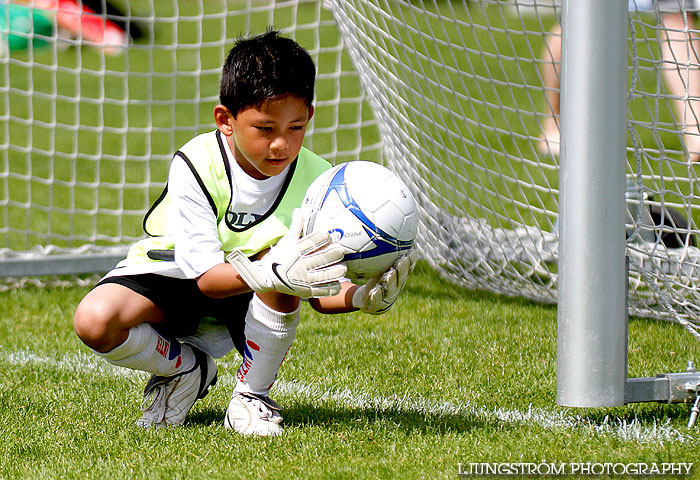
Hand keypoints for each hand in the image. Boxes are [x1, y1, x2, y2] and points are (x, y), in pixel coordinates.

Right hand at [226, 209, 346, 297]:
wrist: (265, 277)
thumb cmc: (279, 256)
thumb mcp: (286, 241)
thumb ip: (296, 227)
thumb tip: (299, 210)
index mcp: (296, 251)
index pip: (311, 243)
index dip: (321, 238)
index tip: (329, 235)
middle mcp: (300, 265)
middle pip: (320, 259)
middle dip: (333, 254)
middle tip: (340, 250)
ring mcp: (303, 279)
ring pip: (323, 275)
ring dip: (335, 271)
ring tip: (342, 268)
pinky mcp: (305, 290)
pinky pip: (321, 290)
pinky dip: (331, 288)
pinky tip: (338, 283)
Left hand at [352, 248, 416, 314]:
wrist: (366, 299)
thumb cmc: (375, 276)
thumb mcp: (379, 262)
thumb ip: (382, 247)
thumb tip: (383, 223)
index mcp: (399, 275)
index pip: (408, 266)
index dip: (411, 259)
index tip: (411, 250)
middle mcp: (396, 285)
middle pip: (402, 276)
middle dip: (402, 268)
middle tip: (400, 260)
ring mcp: (388, 296)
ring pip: (391, 288)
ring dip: (390, 281)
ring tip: (388, 275)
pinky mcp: (377, 304)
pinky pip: (376, 300)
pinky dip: (376, 296)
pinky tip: (373, 291)